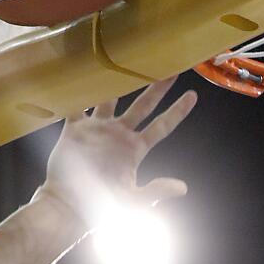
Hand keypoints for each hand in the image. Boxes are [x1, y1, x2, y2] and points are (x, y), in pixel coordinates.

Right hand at [41, 76, 197, 219]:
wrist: (70, 206)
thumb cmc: (103, 206)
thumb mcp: (134, 200)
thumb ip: (157, 190)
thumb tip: (183, 187)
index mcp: (135, 148)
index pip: (162, 126)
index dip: (177, 111)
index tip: (193, 96)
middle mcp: (119, 134)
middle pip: (142, 105)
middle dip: (155, 87)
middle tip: (169, 67)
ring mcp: (97, 129)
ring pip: (110, 98)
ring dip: (117, 80)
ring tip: (125, 57)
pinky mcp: (75, 130)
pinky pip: (76, 105)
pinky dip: (76, 90)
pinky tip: (80, 71)